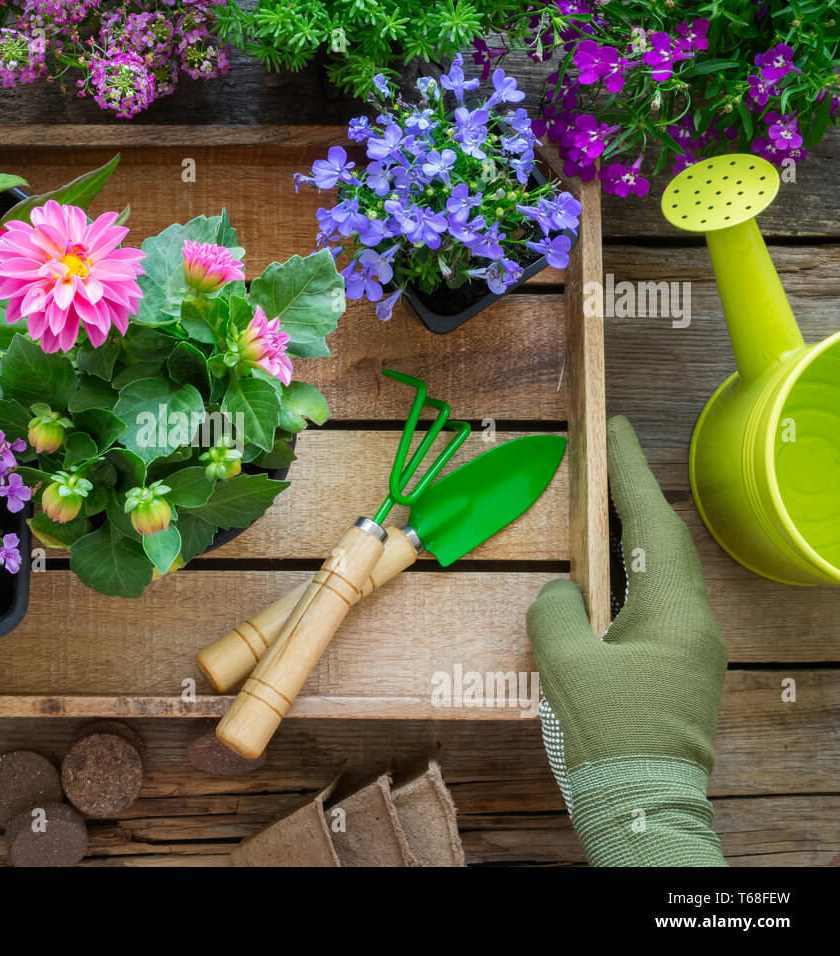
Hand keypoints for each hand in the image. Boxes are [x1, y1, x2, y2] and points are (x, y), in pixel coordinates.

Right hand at [527, 416, 727, 865]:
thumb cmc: (607, 733)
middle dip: (631, 501)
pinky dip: (626, 580)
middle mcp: (694, 625)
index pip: (651, 525)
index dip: (629, 474)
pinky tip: (599, 581)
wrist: (641, 809)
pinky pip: (652, 608)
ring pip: (660, 577)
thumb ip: (556, 612)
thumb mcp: (566, 665)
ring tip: (596, 511)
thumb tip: (561, 592)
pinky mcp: (677, 673)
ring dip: (629, 541)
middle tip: (602, 462)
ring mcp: (690, 651)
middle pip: (663, 546)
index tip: (615, 430)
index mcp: (674, 613)